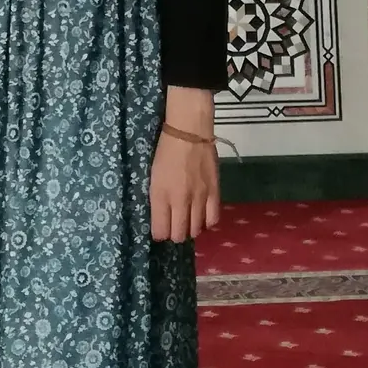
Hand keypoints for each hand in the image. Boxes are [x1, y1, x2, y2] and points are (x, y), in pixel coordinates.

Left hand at [150, 86, 220, 241]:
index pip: (160, 230)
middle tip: (173, 228)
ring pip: (196, 229)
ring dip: (190, 229)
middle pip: (179, 234)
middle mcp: (179, 200)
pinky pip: (213, 219)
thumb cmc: (165, 151)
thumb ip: (157, 198)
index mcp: (160, 195)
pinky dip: (207, 223)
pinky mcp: (214, 192)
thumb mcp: (153, 176)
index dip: (159, 235)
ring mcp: (199, 198)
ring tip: (187, 222)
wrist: (189, 132)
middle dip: (174, 235)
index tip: (159, 231)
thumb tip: (161, 217)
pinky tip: (202, 218)